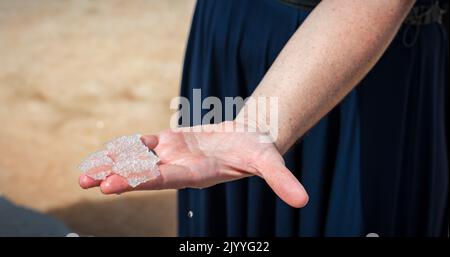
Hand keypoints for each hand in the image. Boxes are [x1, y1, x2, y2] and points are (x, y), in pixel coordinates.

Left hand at [79, 121, 307, 207]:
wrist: (247, 139)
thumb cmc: (259, 151)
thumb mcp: (271, 163)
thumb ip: (282, 182)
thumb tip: (304, 202)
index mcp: (198, 174)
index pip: (166, 179)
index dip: (142, 180)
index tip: (115, 185)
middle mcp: (181, 168)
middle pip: (145, 174)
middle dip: (118, 178)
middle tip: (88, 183)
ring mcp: (173, 155)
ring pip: (138, 160)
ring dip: (112, 165)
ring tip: (83, 174)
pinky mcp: (170, 142)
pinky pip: (143, 145)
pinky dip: (124, 147)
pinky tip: (103, 152)